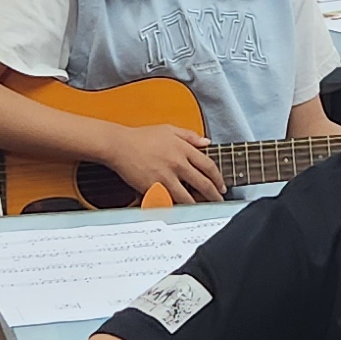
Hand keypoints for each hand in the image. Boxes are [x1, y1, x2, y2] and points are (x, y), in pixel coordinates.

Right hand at [99, 116, 223, 207]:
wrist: (119, 145)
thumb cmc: (141, 137)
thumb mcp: (168, 129)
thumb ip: (189, 136)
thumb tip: (206, 142)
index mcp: (182, 149)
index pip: (208, 166)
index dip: (218, 178)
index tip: (222, 186)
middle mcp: (177, 164)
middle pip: (202, 184)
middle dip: (214, 195)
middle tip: (218, 201)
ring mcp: (165, 178)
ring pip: (187, 197)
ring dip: (197, 205)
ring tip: (203, 208)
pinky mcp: (153, 188)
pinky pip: (168, 201)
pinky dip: (175, 207)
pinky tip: (180, 210)